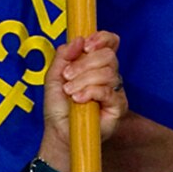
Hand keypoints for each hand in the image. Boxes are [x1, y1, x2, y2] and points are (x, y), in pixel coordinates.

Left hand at [37, 30, 125, 171]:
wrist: (59, 132)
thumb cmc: (58, 108)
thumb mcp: (54, 76)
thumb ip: (63, 55)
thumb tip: (78, 39)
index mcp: (95, 64)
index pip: (110, 42)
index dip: (101, 38)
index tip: (86, 45)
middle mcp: (108, 75)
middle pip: (108, 56)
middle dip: (84, 64)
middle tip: (68, 76)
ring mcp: (115, 91)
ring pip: (108, 73)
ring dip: (84, 80)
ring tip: (70, 92)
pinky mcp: (118, 107)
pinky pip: (108, 92)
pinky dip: (90, 92)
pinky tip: (79, 99)